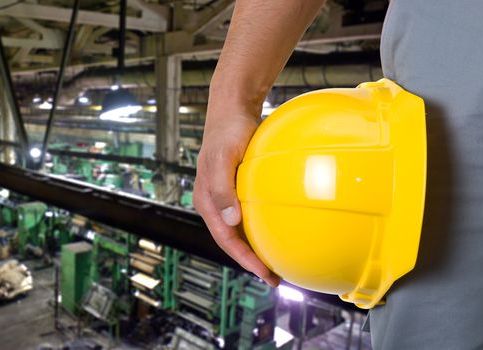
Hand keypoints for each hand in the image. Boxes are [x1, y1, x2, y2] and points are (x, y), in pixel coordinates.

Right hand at [194, 107, 279, 285]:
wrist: (232, 110)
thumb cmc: (228, 132)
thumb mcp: (223, 158)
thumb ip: (222, 189)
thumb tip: (231, 219)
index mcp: (206, 201)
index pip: (225, 239)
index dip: (243, 259)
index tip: (263, 272)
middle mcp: (214, 203)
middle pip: (231, 240)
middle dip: (250, 261)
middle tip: (274, 277)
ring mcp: (225, 198)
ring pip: (239, 231)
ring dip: (254, 248)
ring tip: (274, 262)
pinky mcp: (236, 189)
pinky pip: (247, 216)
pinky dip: (259, 229)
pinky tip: (275, 231)